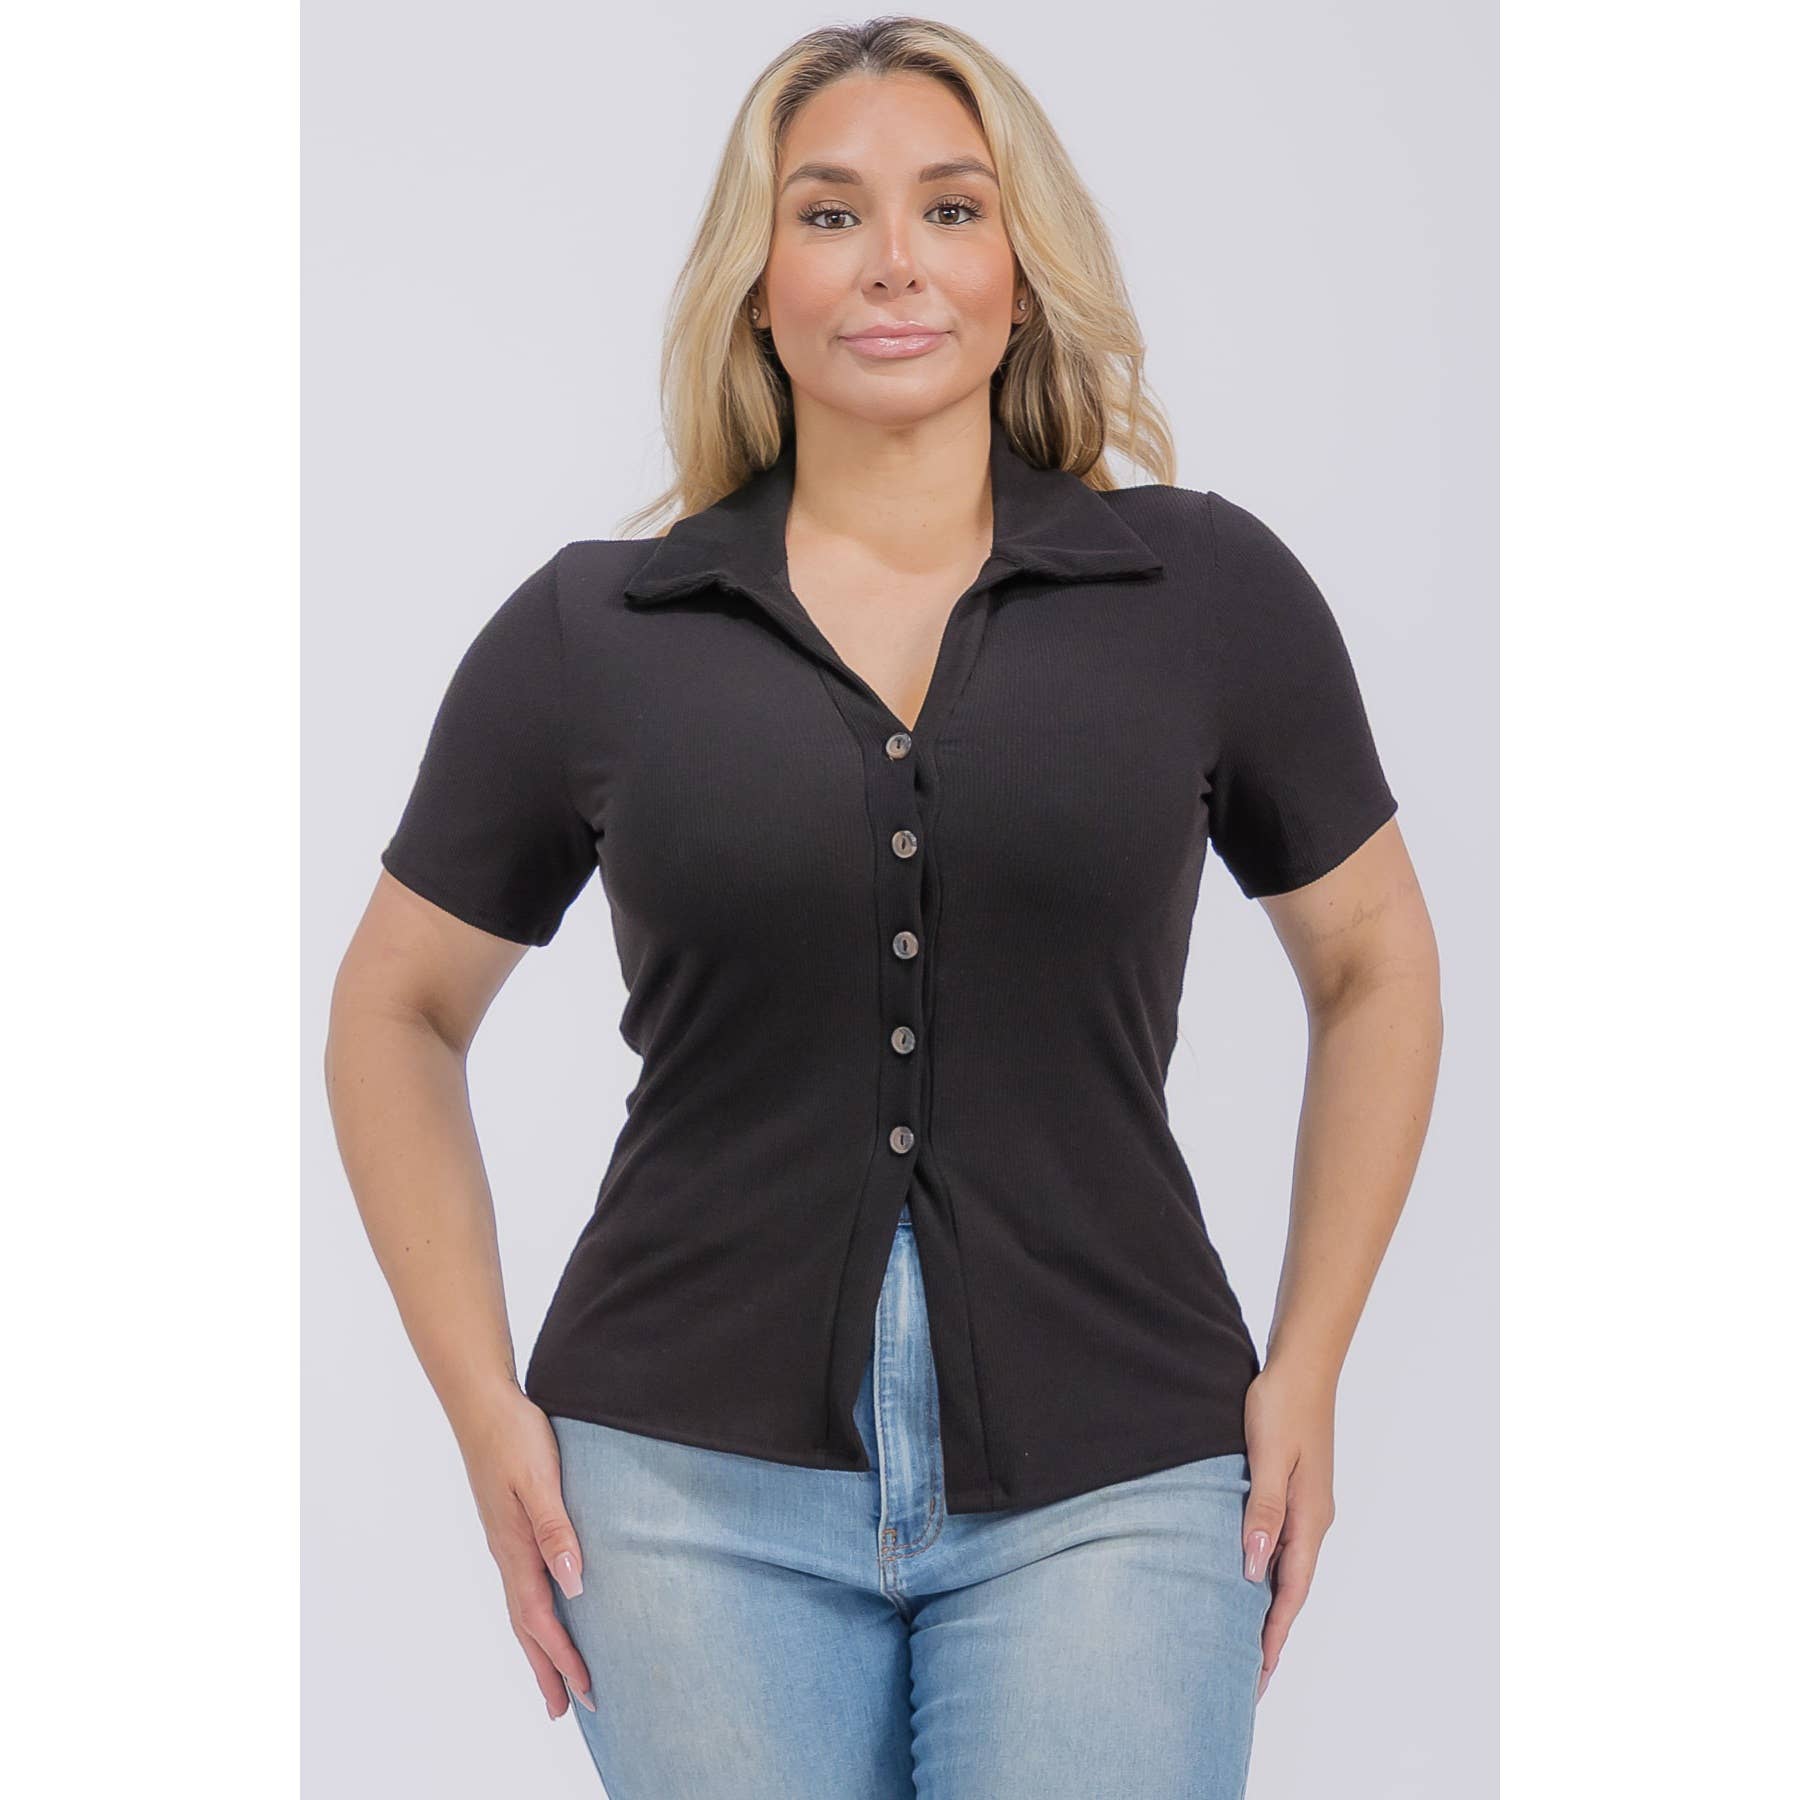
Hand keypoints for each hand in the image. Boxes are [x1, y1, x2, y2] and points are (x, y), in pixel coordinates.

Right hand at [453, 1384, 595, 1719]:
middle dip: (547, 1669)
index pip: (542, 1617)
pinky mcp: (507, 1525)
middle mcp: (506, 1551)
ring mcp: (504, 1540)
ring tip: (554, 1677)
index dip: (564, 1656)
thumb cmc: (514, 1435)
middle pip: (527, 1625)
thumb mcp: (541, 1478)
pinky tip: (545, 1610)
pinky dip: (533, 1613)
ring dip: (538, 1646)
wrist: (482, 1403)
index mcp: (516, 1547)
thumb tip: (572, 1584)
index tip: (585, 1691)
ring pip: (522, 1607)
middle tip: (565, 1709)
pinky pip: (521, 1585)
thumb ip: (556, 1529)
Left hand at [1240, 1362, 1336, 1703]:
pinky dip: (1267, 1570)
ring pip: (1287, 1568)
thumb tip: (1251, 1568)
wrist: (1303, 1364)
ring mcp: (1307, 1504)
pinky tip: (1247, 1576)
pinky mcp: (1296, 1488)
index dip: (1273, 1636)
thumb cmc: (1281, 1404)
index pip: (1290, 1592)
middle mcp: (1314, 1518)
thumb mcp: (1266, 1456)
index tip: (1257, 1676)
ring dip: (1268, 1604)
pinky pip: (1282, 1543)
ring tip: (1243, 1639)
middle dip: (1271, 1633)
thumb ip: (1260, 1510)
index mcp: (1309, 1518)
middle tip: (1248, 1676)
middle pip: (1291, 1589)